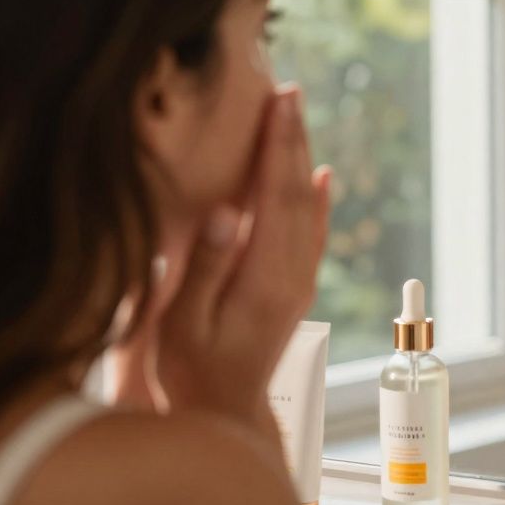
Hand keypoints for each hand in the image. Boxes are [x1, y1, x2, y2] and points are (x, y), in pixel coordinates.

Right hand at [154, 86, 331, 434]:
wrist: (227, 412)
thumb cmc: (193, 370)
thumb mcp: (184, 323)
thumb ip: (207, 268)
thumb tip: (229, 214)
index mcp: (266, 277)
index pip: (276, 196)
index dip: (278, 145)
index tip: (278, 103)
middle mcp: (293, 274)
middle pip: (298, 192)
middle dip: (293, 139)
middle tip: (289, 92)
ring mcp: (299, 281)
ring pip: (308, 207)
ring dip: (302, 158)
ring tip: (296, 116)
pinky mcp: (296, 288)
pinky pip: (312, 232)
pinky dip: (317, 199)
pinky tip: (319, 175)